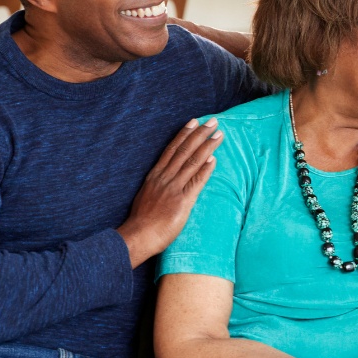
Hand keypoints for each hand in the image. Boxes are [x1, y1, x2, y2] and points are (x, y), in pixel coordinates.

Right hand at [117, 118, 223, 267]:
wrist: (138, 236)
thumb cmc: (143, 220)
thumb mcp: (148, 195)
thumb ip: (160, 184)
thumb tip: (170, 176)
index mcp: (155, 175)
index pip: (172, 149)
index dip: (184, 134)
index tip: (194, 122)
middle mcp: (164, 178)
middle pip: (184, 151)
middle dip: (200, 134)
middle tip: (213, 121)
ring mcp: (173, 188)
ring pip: (192, 162)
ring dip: (207, 147)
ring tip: (219, 135)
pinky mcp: (182, 201)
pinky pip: (196, 182)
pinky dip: (205, 170)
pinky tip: (214, 159)